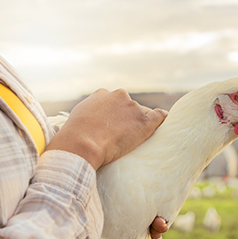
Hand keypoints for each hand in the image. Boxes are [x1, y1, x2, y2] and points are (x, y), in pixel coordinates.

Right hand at [45, 89, 166, 168]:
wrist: (81, 144)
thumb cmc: (73, 137)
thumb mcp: (75, 119)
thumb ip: (86, 116)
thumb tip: (84, 125)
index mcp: (101, 94)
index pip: (115, 101)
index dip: (115, 115)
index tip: (113, 126)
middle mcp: (119, 95)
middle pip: (129, 106)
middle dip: (128, 118)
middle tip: (122, 136)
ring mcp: (132, 107)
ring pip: (143, 114)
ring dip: (140, 124)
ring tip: (133, 140)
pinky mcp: (144, 121)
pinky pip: (160, 116)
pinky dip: (163, 119)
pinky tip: (165, 124)